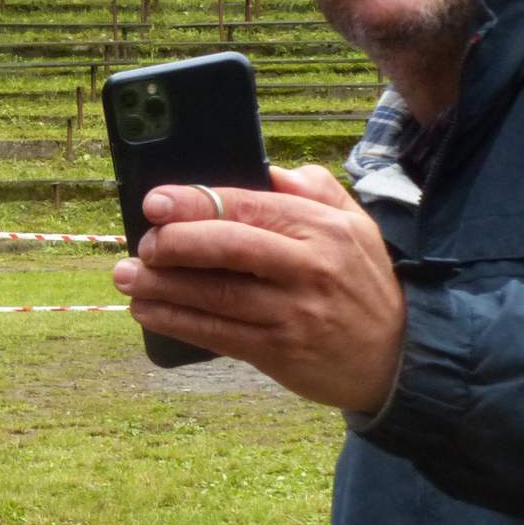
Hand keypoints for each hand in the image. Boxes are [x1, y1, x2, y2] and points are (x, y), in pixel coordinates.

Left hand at [110, 166, 403, 414]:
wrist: (398, 358)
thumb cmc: (362, 282)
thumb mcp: (354, 224)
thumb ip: (311, 188)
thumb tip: (263, 166)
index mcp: (321, 227)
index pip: (248, 205)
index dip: (195, 202)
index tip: (154, 201)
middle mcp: (308, 267)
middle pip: (228, 247)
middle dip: (173, 242)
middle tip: (140, 242)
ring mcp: (293, 312)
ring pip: (214, 295)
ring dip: (161, 286)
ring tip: (126, 276)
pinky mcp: (279, 352)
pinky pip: (217, 334)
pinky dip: (176, 322)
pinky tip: (148, 311)